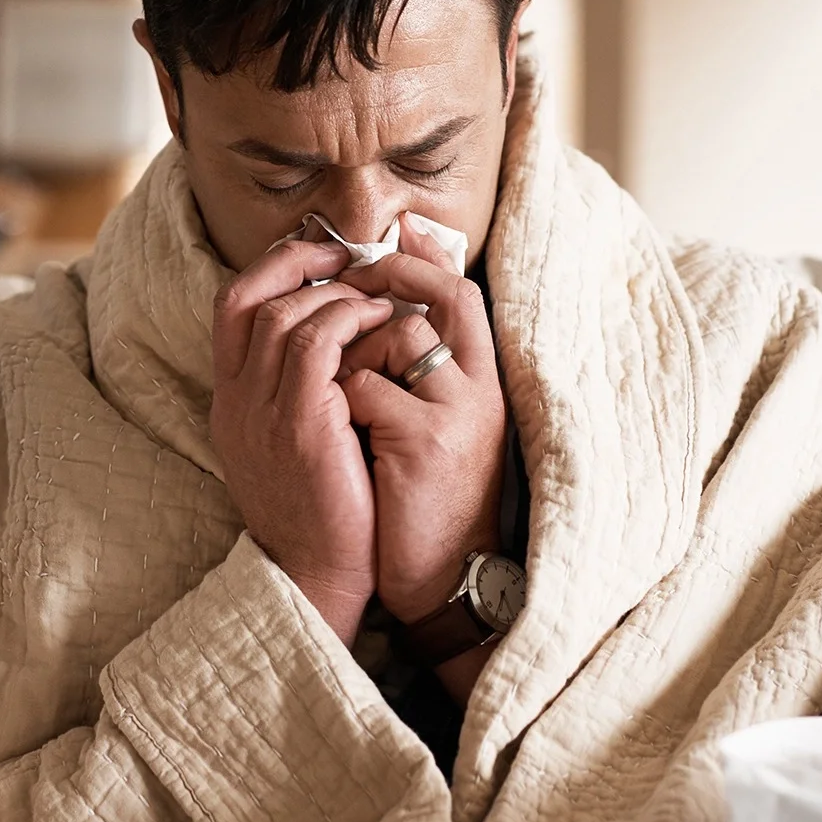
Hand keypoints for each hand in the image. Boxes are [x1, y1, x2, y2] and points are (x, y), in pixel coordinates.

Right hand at [210, 237, 397, 641]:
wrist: (319, 577)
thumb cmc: (324, 512)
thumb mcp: (295, 444)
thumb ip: (300, 392)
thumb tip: (336, 339)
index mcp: (230, 403)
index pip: (230, 307)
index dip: (271, 269)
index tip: (319, 258)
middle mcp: (234, 400)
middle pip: (249, 297)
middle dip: (302, 264)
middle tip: (352, 259)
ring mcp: (260, 411)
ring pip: (284, 313)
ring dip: (336, 292)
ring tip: (377, 294)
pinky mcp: (298, 422)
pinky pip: (317, 340)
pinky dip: (350, 318)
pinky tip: (383, 322)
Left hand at [336, 218, 507, 625]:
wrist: (441, 579)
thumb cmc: (424, 503)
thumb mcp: (436, 429)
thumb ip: (420, 373)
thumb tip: (381, 312)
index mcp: (484, 384)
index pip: (463, 294)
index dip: (426, 262)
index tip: (391, 241)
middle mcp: (481, 390)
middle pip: (441, 301)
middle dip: (384, 293)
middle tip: (342, 300)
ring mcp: (456, 412)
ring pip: (397, 337)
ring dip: (353, 357)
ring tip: (338, 394)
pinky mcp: (425, 440)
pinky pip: (364, 385)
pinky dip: (339, 401)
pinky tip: (338, 431)